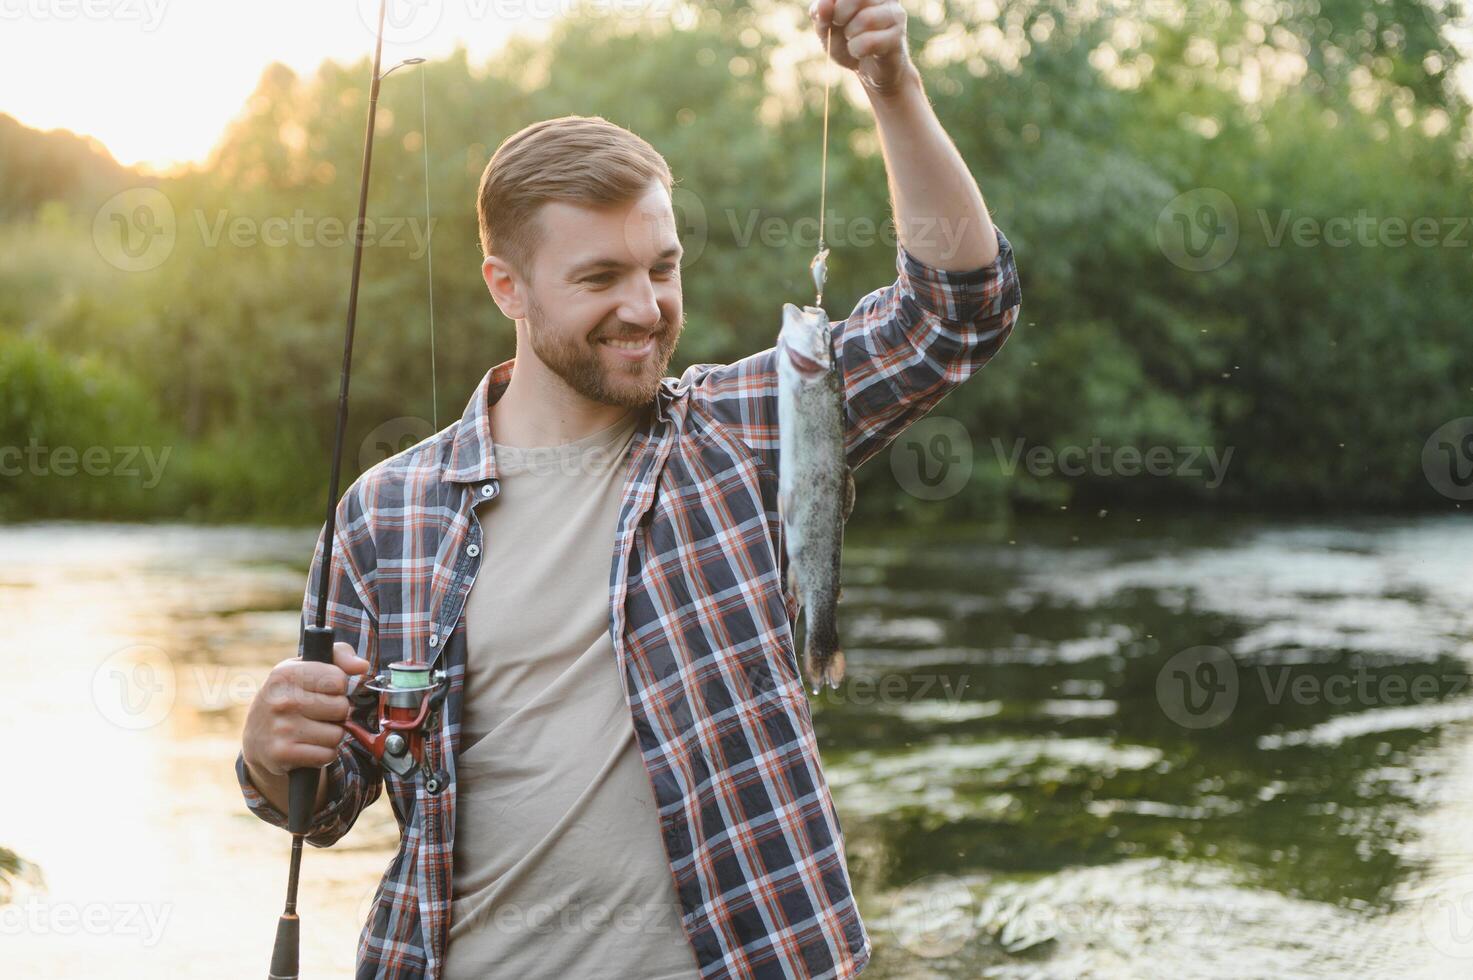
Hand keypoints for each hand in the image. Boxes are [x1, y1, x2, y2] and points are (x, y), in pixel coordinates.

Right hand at [243, 641, 371, 776]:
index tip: (323, 691)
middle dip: (336, 713)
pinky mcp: (283, 754)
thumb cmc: (290, 696)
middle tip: (318, 713)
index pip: (338, 679)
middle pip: (341, 708)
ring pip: (337, 734)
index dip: (337, 687)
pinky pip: (327, 755)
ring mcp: (281, 728)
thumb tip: (362, 666)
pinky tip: (308, 746)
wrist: (257, 737)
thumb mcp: (306, 667)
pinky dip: (324, 754)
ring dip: (331, 735)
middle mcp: (281, 700)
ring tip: (313, 730)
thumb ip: (339, 655)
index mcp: (285, 674)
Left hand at [808, 0, 917, 95]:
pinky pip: (870, 41)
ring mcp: (895, 15)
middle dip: (839, 15)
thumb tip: (823, 4)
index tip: (833, 16)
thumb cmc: (849, 43)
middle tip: (842, 27)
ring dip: (851, 35)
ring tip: (854, 41)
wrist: (870, 72)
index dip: (832, 3)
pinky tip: (862, 52)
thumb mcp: (827, 28)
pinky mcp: (897, 37)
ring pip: (865, 19)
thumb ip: (820, 14)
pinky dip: (857, 50)